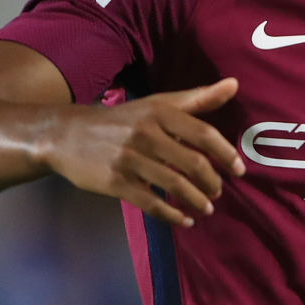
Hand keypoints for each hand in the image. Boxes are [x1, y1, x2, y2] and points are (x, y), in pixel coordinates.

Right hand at [36, 78, 243, 226]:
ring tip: (207, 208)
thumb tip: (234, 84)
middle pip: (192, 162)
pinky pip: (150, 202)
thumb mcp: (157, 104)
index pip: (203, 133)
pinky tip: (185, 220)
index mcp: (160, 113)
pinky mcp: (115, 182)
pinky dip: (172, 215)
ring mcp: (129, 159)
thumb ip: (197, 98)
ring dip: (197, 200)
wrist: (65, 135)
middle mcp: (146, 134)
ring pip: (174, 184)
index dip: (225, 154)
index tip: (239, 170)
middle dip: (212, 181)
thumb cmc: (122, 120)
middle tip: (219, 192)